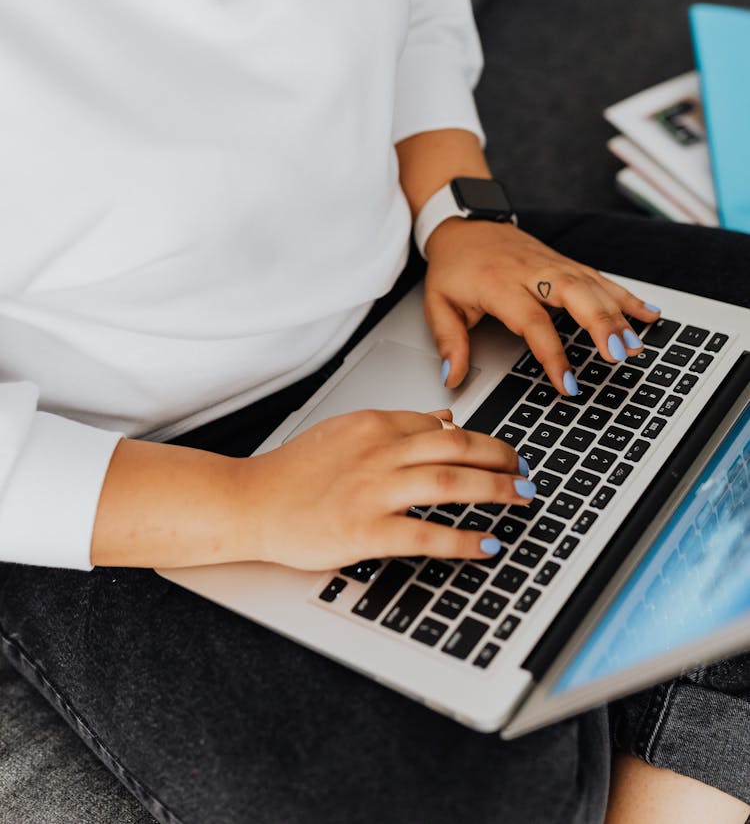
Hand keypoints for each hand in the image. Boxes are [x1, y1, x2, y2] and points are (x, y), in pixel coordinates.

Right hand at [240, 408, 533, 569]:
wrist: (251, 502)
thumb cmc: (294, 471)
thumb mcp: (346, 431)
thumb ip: (396, 424)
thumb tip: (443, 416)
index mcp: (374, 425)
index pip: (441, 425)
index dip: (481, 438)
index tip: (502, 451)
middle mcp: (379, 453)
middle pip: (456, 447)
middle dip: (501, 457)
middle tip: (525, 470)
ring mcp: (374, 492)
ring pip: (450, 482)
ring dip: (496, 489)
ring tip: (522, 496)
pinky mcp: (366, 531)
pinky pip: (427, 535)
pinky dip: (464, 539)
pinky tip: (489, 543)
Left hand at [423, 219, 660, 393]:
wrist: (465, 223)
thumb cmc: (454, 266)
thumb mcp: (438, 303)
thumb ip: (449, 342)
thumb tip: (454, 378)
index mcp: (500, 284)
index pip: (533, 321)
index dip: (552, 354)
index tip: (567, 383)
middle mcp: (532, 271)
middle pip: (574, 294)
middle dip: (600, 324)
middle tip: (618, 355)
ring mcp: (553, 264)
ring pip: (593, 285)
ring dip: (619, 314)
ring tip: (637, 345)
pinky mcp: (565, 263)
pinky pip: (600, 278)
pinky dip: (626, 296)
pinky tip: (649, 313)